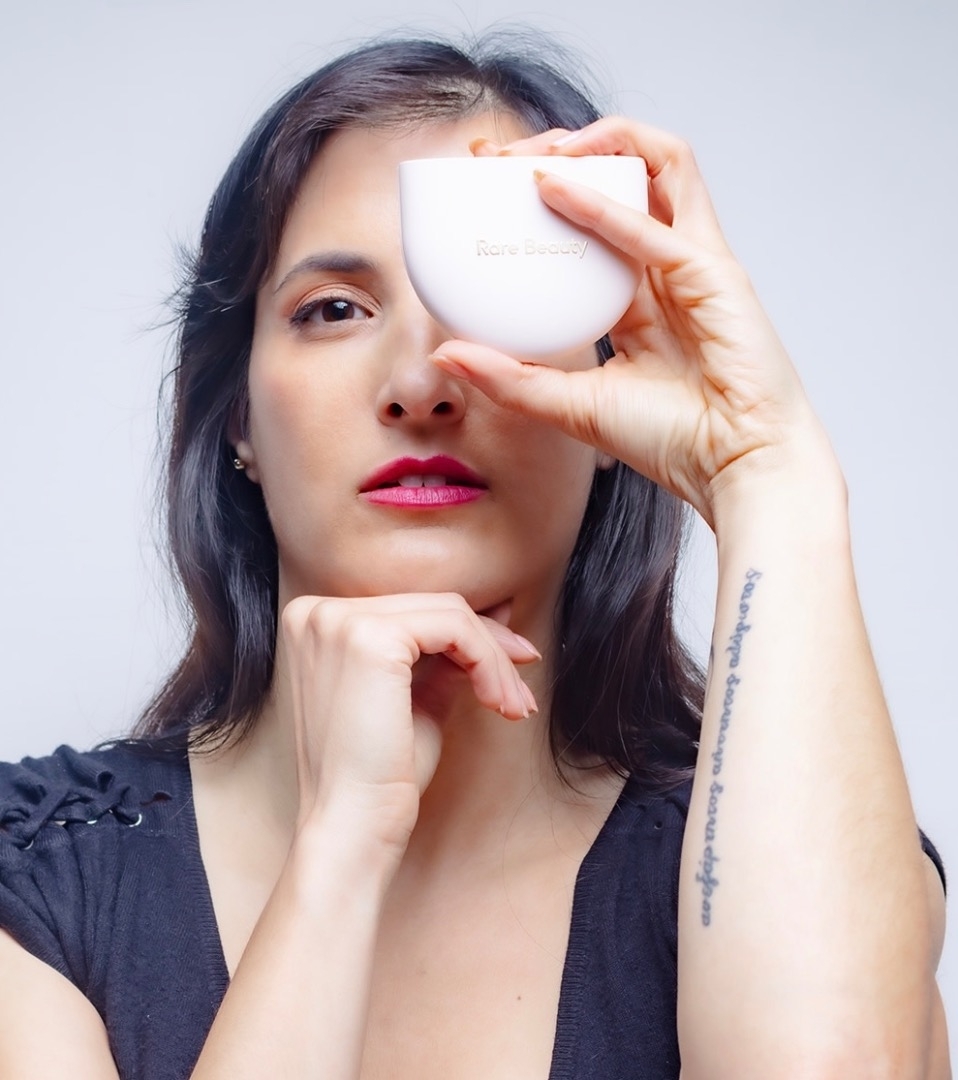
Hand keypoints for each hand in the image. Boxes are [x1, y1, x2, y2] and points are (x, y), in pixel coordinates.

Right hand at [280, 593, 538, 850]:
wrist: (351, 830)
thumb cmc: (378, 777)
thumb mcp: (415, 698)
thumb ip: (446, 654)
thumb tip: (498, 613)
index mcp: (313, 622)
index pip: (411, 611)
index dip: (471, 635)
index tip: (511, 665)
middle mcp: (316, 612)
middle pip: (432, 607)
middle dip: (492, 645)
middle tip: (521, 688)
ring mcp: (338, 621)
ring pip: (449, 614)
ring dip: (495, 660)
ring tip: (514, 706)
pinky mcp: (369, 638)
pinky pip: (455, 629)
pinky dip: (488, 662)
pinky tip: (498, 702)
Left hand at [434, 118, 832, 524]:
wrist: (732, 468)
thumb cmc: (671, 439)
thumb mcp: (569, 404)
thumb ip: (509, 376)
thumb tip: (445, 353)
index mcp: (637, 298)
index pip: (588, 225)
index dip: (539, 195)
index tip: (482, 182)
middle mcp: (665, 269)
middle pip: (620, 180)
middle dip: (558, 152)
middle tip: (494, 155)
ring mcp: (694, 262)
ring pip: (654, 167)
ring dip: (596, 143)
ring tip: (533, 149)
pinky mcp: (714, 269)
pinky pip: (655, 218)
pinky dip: (601, 200)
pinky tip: (550, 186)